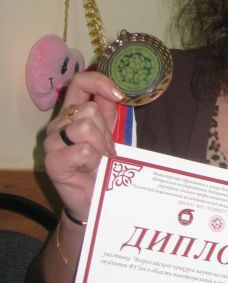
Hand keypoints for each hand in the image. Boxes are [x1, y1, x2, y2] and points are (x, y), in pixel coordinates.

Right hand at [44, 71, 122, 221]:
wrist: (93, 200)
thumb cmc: (101, 167)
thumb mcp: (108, 136)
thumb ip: (108, 113)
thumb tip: (116, 90)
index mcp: (71, 114)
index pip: (80, 83)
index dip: (99, 82)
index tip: (120, 95)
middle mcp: (58, 125)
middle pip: (89, 110)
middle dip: (106, 131)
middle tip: (107, 151)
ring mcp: (52, 143)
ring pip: (84, 127)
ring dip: (101, 146)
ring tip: (100, 161)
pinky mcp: (53, 162)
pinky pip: (82, 150)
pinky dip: (93, 160)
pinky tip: (90, 170)